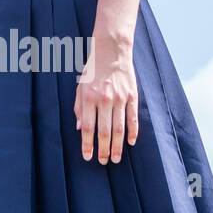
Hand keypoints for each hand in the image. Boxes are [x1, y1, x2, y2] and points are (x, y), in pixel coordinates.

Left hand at [74, 35, 138, 163]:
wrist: (111, 50)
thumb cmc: (93, 69)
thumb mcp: (80, 86)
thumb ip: (79, 107)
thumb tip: (80, 128)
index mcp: (89, 97)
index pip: (88, 127)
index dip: (87, 144)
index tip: (87, 157)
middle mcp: (104, 99)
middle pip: (104, 131)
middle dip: (103, 149)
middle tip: (103, 162)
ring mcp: (120, 99)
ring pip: (119, 128)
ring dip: (117, 146)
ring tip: (116, 158)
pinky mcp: (132, 96)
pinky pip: (133, 118)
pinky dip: (132, 132)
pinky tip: (131, 143)